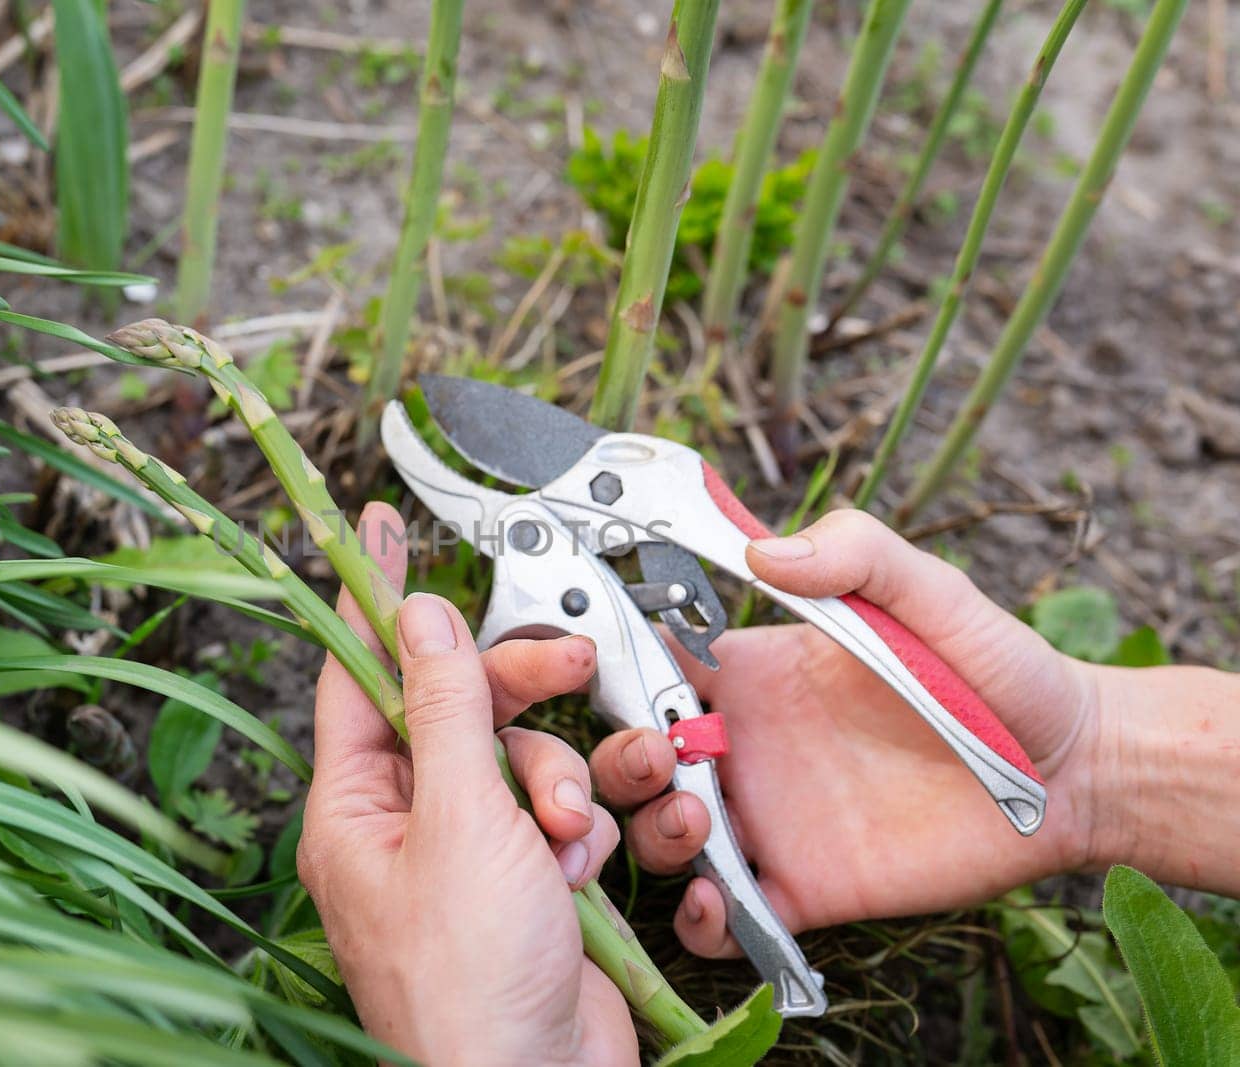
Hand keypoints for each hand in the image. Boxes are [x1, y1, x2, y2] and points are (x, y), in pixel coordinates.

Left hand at [300, 504, 637, 1066]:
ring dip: (558, 782)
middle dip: (518, 694)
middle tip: (569, 664)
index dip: (375, 594)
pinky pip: (555, 815)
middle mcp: (406, 825)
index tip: (379, 525)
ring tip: (563, 837)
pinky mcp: (524, 884)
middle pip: (459, 707)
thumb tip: (420, 618)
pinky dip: (578, 831)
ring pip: (520, 758)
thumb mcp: (461, 824)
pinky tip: (579, 871)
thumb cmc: (471, 987)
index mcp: (357, 806)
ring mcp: (468, 856)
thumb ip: (445, 710)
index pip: (360, 672)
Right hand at [591, 508, 1108, 958]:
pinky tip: (718, 901)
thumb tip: (766, 550)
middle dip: (620, 759)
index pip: (652, 662)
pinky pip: (725, 920)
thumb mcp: (931, 591)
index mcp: (756, 672)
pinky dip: (700, 922)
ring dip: (652, 834)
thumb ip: (857, 553)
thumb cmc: (998, 671)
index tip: (598, 666)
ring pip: (664, 837)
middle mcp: (747, 747)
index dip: (612, 664)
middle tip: (660, 756)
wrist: (1071, 773)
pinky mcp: (803, 889)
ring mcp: (769, 822)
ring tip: (695, 823)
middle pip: (637, 755)